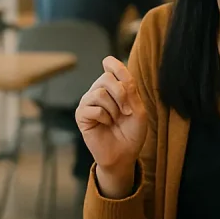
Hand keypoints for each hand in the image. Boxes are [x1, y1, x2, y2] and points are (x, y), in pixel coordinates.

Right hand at [75, 56, 146, 195]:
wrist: (124, 155)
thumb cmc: (132, 133)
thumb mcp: (138, 110)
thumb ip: (129, 90)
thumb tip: (113, 71)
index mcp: (114, 89)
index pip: (111, 68)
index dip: (113, 64)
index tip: (110, 63)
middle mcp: (100, 92)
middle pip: (106, 78)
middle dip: (121, 93)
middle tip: (127, 111)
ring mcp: (89, 103)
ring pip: (100, 92)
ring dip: (114, 108)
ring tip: (116, 120)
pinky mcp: (82, 115)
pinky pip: (93, 108)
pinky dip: (104, 117)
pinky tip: (106, 124)